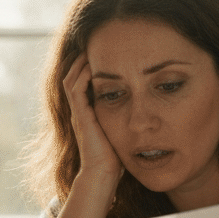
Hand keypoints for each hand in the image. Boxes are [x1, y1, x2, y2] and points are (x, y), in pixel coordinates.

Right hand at [49, 55, 124, 217]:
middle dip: (82, 58)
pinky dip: (82, 74)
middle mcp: (80, 110)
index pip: (83, 81)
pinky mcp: (80, 115)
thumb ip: (126, 119)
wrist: (103, 176)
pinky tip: (93, 63)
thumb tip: (147, 114)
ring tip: (91, 46)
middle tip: (94, 42)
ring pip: (71, 78)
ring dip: (80, 61)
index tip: (105, 51)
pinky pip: (76, 88)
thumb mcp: (122, 132)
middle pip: (73, 75)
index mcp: (88, 112)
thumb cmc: (116, 159)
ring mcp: (78, 112)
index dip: (89, 65)